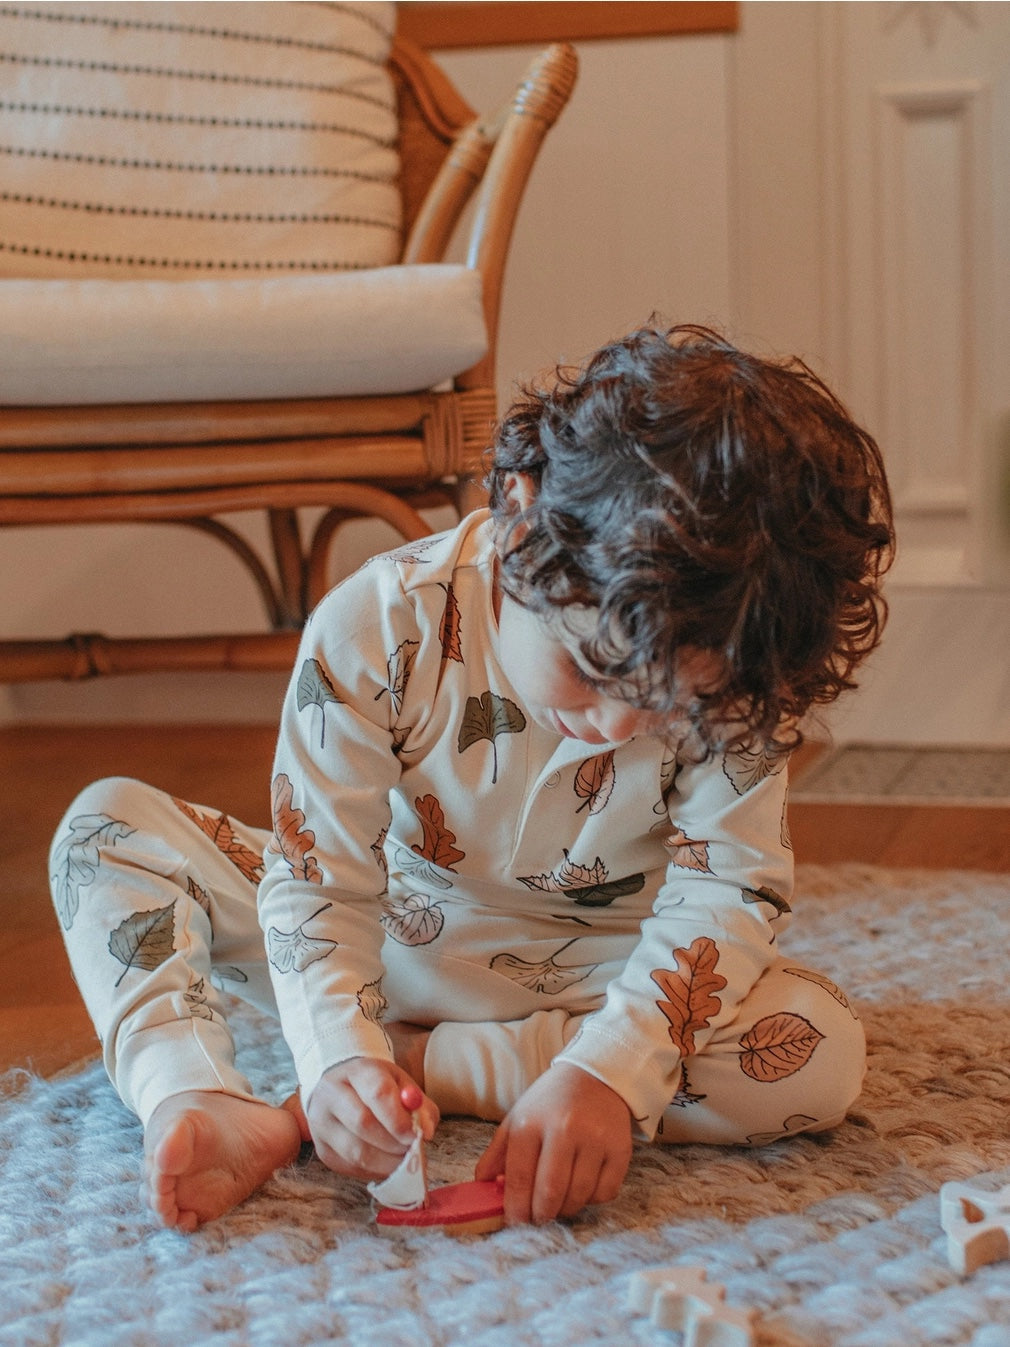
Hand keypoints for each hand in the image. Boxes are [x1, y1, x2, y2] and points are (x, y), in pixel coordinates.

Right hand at [306, 1057, 438, 1180]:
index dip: (399, 1119)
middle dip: (394, 1143)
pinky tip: (386, 1163)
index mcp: (355, 1071)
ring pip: (355, 1152)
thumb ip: (420, 1106)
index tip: (417, 1135)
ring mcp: (321, 1124)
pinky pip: (351, 1167)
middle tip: (412, 1151)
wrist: (340, 1089)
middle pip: (363, 1124)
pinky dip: (374, 1171)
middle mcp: (331, 1095)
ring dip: (386, 1162)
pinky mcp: (322, 1150)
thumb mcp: (401, 1085)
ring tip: (403, 1159)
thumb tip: (426, 1132)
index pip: (377, 1093)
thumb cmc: (376, 1087)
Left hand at [474, 1062, 631, 1224]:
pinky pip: (605, 1192)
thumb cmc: (550, 1102)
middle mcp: (564, 1129)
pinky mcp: (620, 1148)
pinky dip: (592, 1199)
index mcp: (531, 1122)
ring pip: (579, 1196)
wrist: (594, 1076)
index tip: (515, 1221)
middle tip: (539, 1219)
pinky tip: (584, 1188)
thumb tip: (483, 1186)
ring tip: (560, 1202)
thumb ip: (497, 1153)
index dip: (515, 1208)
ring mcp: (595, 1139)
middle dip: (541, 1215)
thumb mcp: (517, 1117)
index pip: (518, 1178)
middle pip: (550, 1192)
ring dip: (566, 1210)